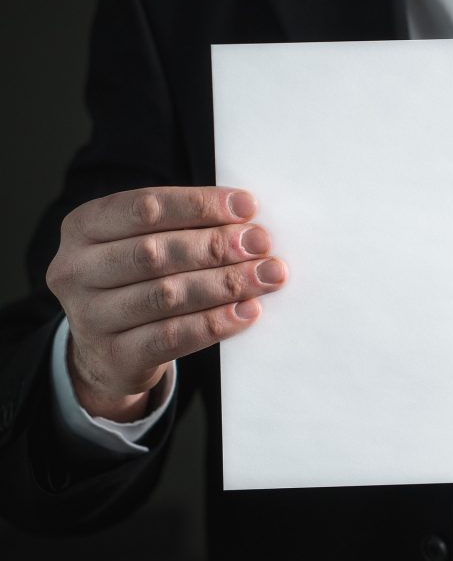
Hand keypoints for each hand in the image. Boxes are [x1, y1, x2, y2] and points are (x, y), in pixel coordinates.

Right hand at [46, 187, 287, 421]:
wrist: (107, 352)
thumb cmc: (138, 281)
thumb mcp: (143, 244)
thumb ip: (184, 228)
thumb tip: (249, 221)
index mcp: (84, 226)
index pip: (145, 208)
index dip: (200, 205)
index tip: (248, 207)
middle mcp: (76, 269)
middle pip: (156, 252)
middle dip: (217, 245)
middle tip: (262, 243)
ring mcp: (90, 316)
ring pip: (168, 295)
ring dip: (226, 283)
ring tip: (267, 275)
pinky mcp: (114, 355)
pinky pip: (172, 337)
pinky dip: (215, 323)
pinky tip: (248, 311)